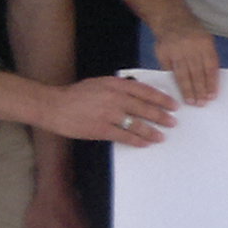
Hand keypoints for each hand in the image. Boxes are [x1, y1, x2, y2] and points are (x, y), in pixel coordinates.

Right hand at [42, 74, 179, 145]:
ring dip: (152, 131)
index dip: (161, 99)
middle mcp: (115, 98)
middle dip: (161, 116)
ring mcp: (109, 114)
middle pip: (145, 108)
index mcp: (115, 85)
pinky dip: (137, 141)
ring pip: (137, 124)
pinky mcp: (101, 129)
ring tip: (161, 136)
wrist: (54, 106)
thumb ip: (118, 88)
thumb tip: (138, 93)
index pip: (145, 91)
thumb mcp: (100, 83)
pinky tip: (145, 144)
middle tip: (172, 122)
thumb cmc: (76, 94)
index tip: (173, 105)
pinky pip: (124, 136)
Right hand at [152, 24, 222, 105]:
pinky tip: (177, 92)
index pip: (210, 67)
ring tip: (191, 101)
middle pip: (197, 73)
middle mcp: (190, 47)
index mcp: (205, 43)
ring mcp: (175, 50)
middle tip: (201, 103)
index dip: (211, 83)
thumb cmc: (192, 33)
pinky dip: (174, 83)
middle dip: (200, 90)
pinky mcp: (163, 54)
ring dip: (187, 90)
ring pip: (183, 74)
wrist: (171, 19)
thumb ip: (208, 58)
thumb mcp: (206, 40)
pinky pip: (169, 72)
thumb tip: (212, 82)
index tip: (212, 96)